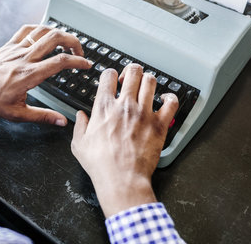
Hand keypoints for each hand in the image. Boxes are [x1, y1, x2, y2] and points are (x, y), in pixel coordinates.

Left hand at [0, 24, 91, 125]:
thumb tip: (61, 121)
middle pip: (55, 38)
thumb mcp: (17, 114)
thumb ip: (42, 116)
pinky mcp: (9, 44)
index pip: (60, 61)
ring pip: (43, 30)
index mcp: (29, 75)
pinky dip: (40, 28)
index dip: (78, 61)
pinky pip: (27, 29)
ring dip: (59, 33)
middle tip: (79, 52)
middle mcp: (25, 58)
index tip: (86, 65)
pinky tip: (44, 34)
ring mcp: (17, 48)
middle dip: (73, 42)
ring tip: (66, 42)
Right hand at [71, 64, 178, 217]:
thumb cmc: (101, 164)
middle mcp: (125, 105)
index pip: (108, 75)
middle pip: (133, 71)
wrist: (121, 179)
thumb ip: (79, 126)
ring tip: (146, 88)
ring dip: (148, 81)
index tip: (113, 80)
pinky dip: (170, 98)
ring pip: (151, 81)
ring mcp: (144, 113)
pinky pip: (171, 102)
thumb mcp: (79, 145)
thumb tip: (80, 116)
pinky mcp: (159, 124)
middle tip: (131, 79)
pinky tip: (165, 100)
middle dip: (132, 71)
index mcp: (104, 107)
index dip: (110, 74)